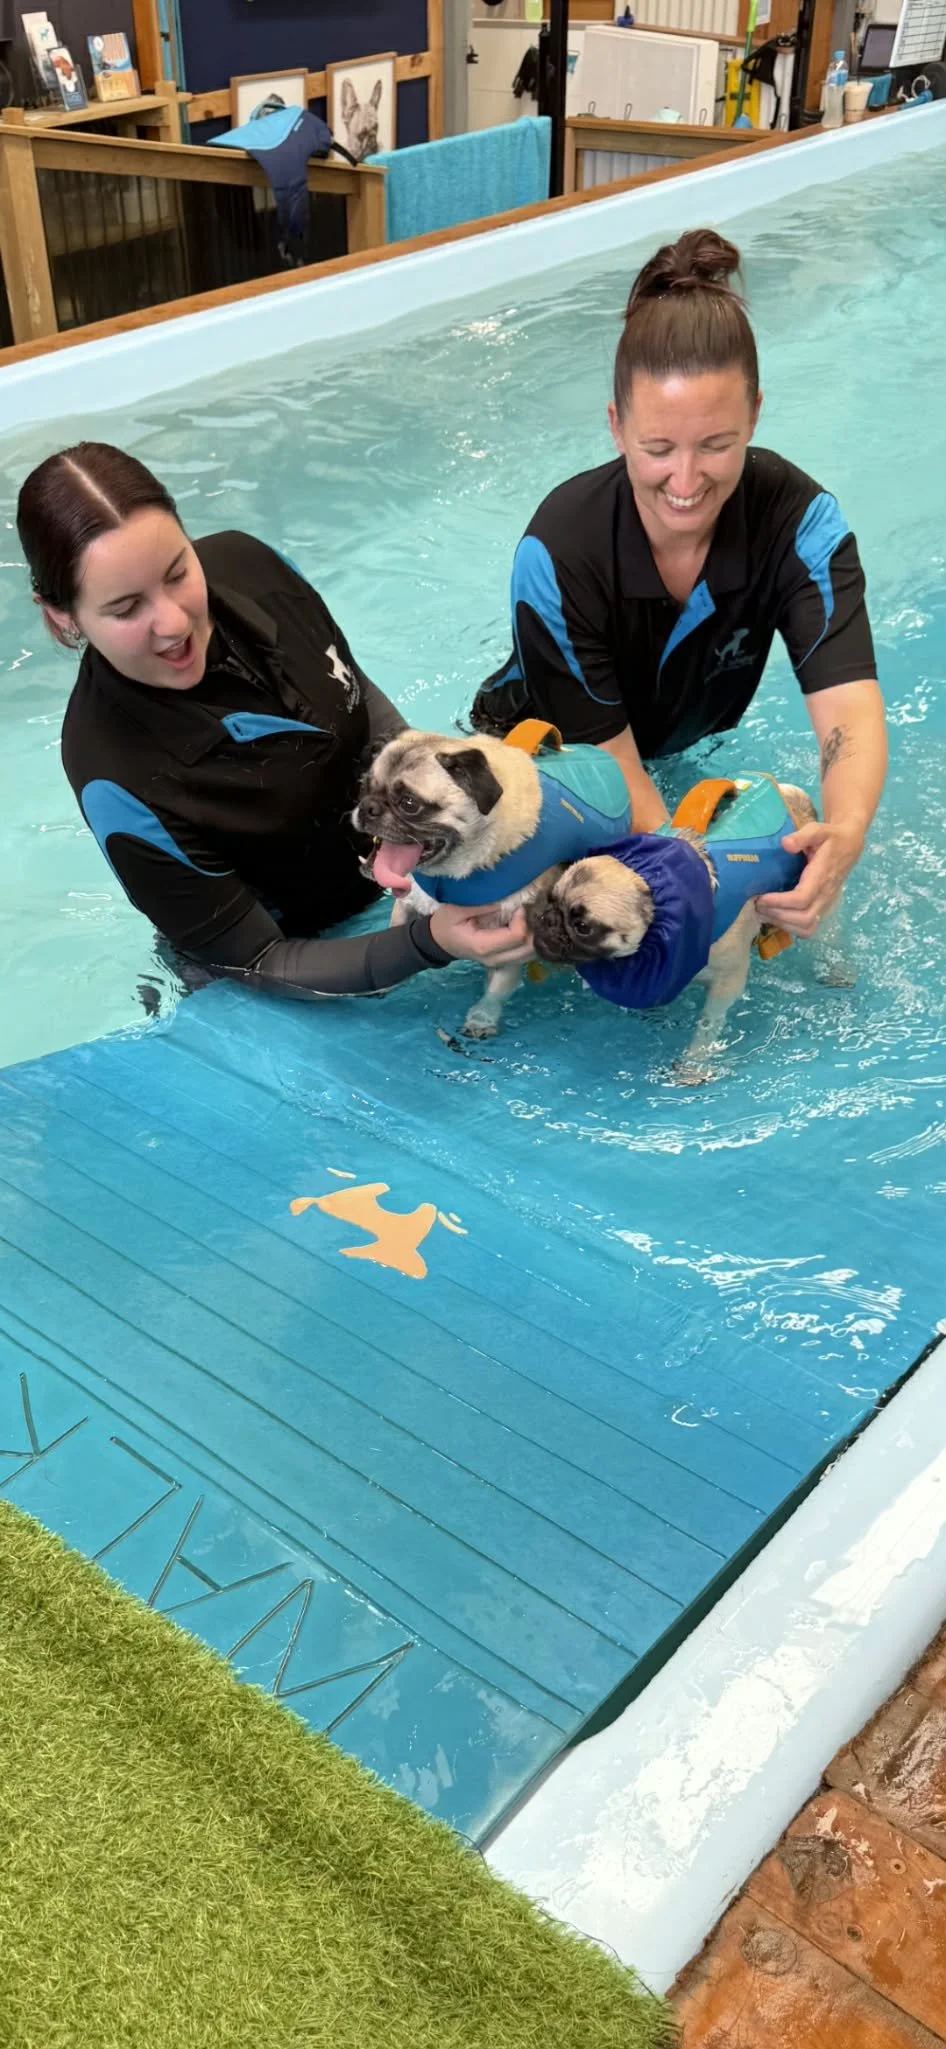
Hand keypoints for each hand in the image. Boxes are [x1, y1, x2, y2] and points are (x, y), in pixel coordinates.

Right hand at [429, 902, 534, 965]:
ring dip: (535, 935)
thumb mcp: (456, 908)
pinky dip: (531, 940)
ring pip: (532, 954)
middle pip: (530, 948)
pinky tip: (525, 926)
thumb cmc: (445, 923)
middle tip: (528, 911)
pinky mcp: (505, 960)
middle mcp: (495, 959)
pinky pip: (526, 953)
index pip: (517, 936)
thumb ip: (482, 904)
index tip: (517, 905)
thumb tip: (508, 899)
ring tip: (528, 918)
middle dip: (533, 928)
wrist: (439, 941)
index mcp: (483, 946)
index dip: (522, 919)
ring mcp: (501, 962)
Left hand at [756, 820, 864, 937]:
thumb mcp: (818, 829)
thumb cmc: (830, 837)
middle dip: (778, 916)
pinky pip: (808, 928)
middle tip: (757, 906)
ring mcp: (825, 904)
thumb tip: (786, 844)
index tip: (761, 897)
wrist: (849, 846)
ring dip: (783, 924)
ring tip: (763, 913)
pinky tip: (776, 917)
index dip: (779, 902)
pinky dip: (791, 928)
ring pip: (807, 928)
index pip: (802, 899)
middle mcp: (825, 894)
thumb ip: (803, 836)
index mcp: (822, 876)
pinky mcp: (822, 908)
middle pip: (804, 918)